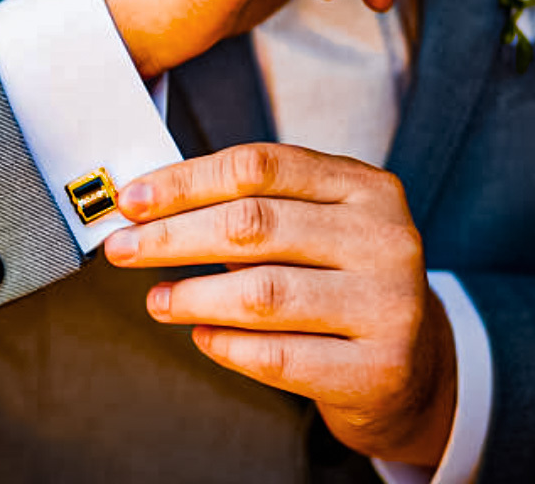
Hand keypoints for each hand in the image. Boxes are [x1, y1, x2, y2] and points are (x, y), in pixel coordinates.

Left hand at [103, 144, 455, 465]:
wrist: (411, 367)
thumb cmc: (343, 284)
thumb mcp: (317, 227)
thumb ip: (252, 209)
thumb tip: (150, 208)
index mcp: (366, 186)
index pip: (259, 166)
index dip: (185, 181)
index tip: (133, 201)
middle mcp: (386, 237)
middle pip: (253, 224)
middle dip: (172, 237)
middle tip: (123, 250)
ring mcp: (390, 304)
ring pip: (262, 293)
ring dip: (192, 296)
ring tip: (158, 299)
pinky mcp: (379, 368)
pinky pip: (279, 357)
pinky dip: (226, 345)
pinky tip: (202, 336)